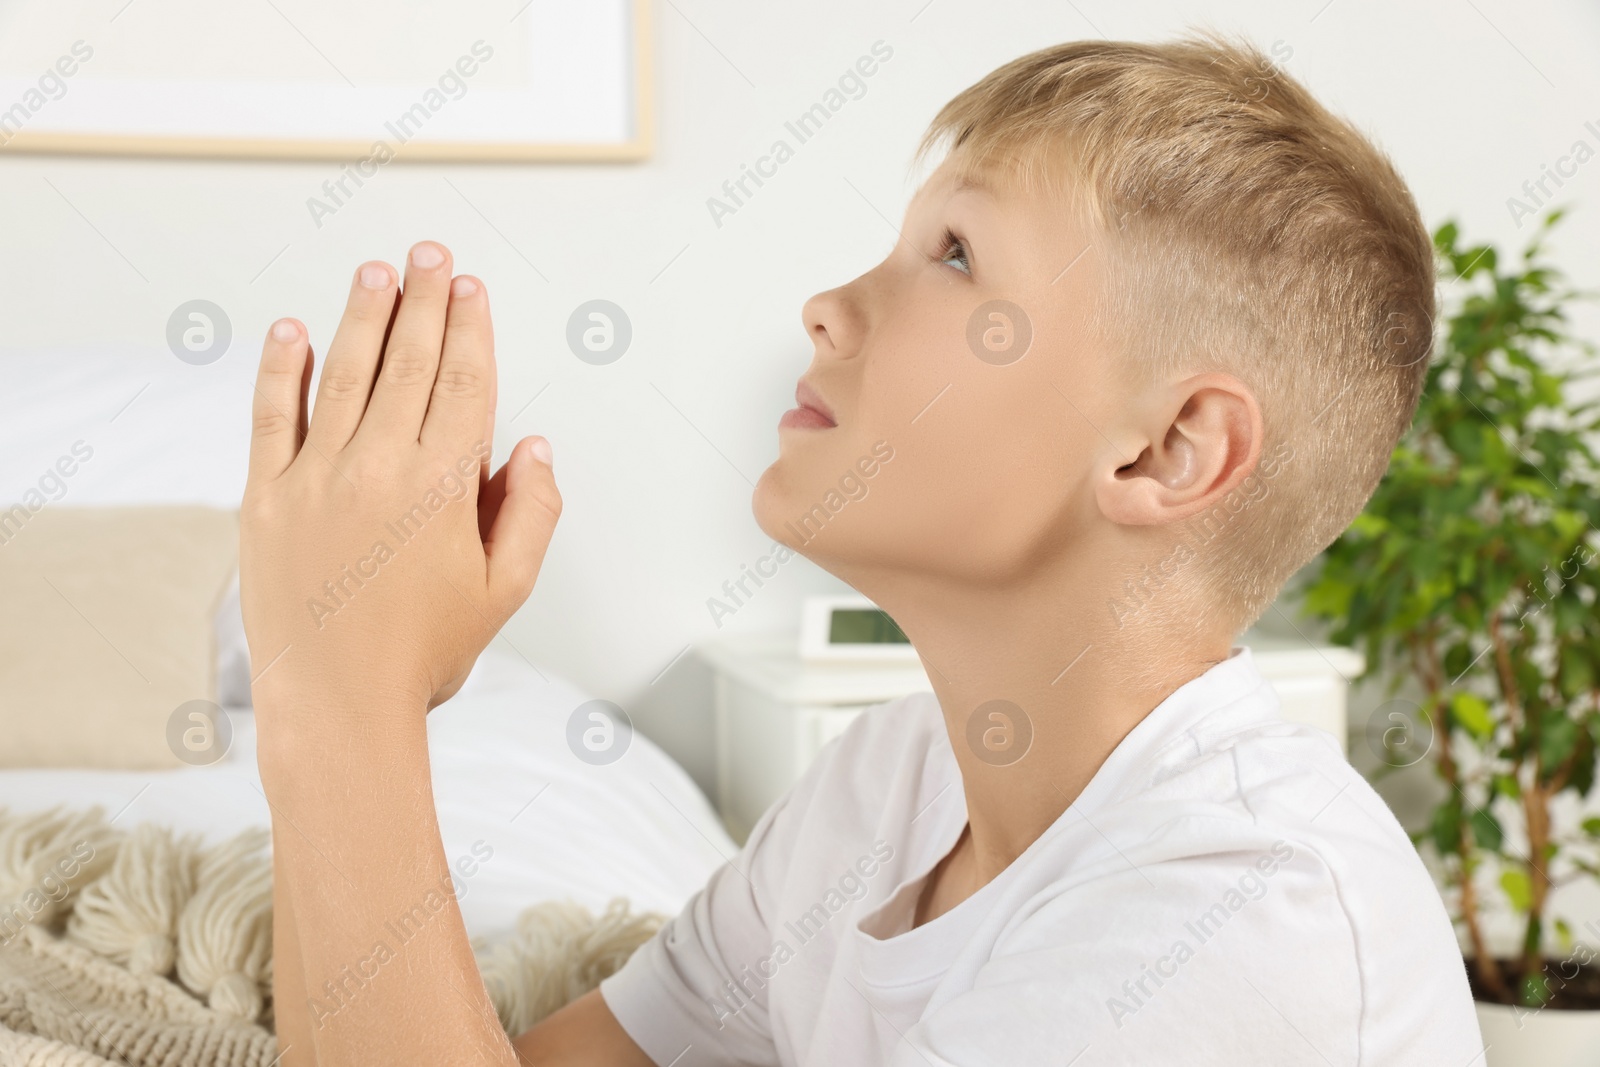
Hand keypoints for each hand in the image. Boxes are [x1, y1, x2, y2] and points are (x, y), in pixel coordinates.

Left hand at [239, 242, 560, 729]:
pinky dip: (279, 369)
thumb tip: (534, 448)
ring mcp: (316, 479)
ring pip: (344, 374)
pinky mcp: (265, 498)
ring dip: (362, 316)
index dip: (471, 328)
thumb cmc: (424, 654)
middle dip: (423, 301)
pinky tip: (290, 328)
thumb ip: (532, 515)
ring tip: (376, 271)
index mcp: (441, 489)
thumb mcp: (505, 593)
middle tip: (429, 255)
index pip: (464, 384)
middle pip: (409, 364)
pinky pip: (271, 416)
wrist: (337, 705)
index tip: (470, 288)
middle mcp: (379, 469)